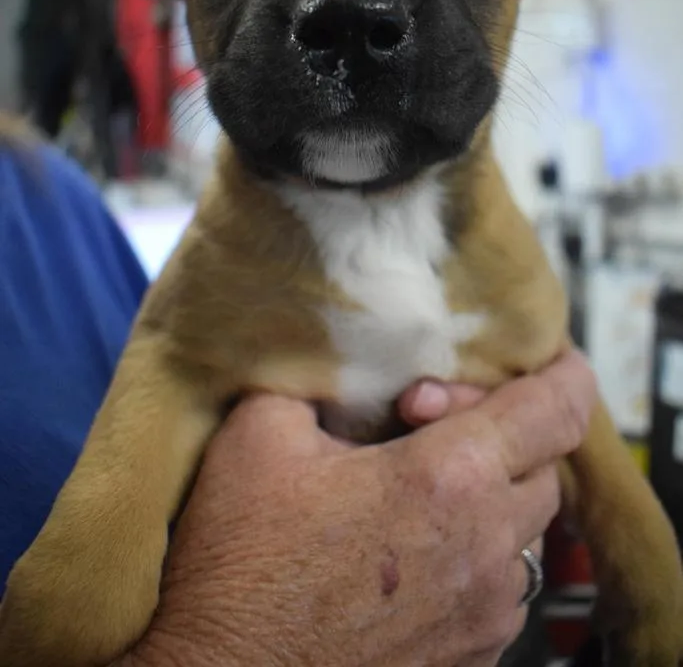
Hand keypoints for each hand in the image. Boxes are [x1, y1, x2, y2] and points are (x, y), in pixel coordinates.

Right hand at [121, 350, 595, 666]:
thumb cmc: (239, 561)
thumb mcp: (260, 432)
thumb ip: (321, 382)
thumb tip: (349, 371)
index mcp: (446, 479)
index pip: (556, 411)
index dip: (564, 374)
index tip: (554, 360)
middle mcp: (484, 548)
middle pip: (543, 469)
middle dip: (502, 434)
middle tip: (429, 426)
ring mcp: (483, 613)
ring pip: (526, 533)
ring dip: (491, 499)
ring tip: (418, 491)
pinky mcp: (470, 657)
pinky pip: (502, 587)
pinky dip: (477, 554)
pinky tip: (414, 548)